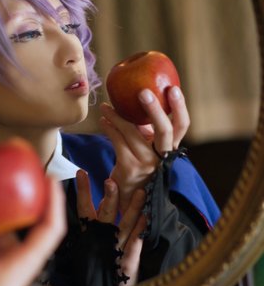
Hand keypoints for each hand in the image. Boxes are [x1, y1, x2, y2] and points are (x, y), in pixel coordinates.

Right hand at [76, 170, 146, 285]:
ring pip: (125, 224)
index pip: (83, 207)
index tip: (82, 173)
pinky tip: (147, 218)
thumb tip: (86, 204)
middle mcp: (101, 238)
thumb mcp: (86, 247)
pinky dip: (141, 230)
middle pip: (105, 213)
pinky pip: (135, 243)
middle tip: (111, 181)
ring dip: (133, 207)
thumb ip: (89, 227)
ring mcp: (115, 248)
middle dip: (109, 196)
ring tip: (141, 192)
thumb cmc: (96, 269)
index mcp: (88, 233)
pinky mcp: (128, 261)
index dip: (83, 190)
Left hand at [99, 85, 188, 209]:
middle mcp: (162, 156)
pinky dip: (109, 128)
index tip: (173, 88)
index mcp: (170, 148)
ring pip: (132, 132)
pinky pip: (117, 141)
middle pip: (165, 129)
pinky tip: (103, 121)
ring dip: (116, 116)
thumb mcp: (147, 147)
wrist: (128, 197)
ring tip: (106, 106)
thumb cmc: (137, 166)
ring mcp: (147, 163)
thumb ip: (145, 129)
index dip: (180, 107)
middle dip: (155, 108)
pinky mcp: (129, 167)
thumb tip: (137, 100)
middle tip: (143, 91)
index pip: (182, 126)